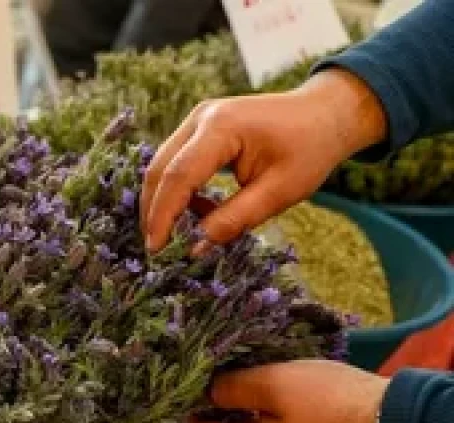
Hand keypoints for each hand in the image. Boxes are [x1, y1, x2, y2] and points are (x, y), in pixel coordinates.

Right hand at [142, 68, 387, 252]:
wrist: (325, 115)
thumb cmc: (310, 150)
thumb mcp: (279, 192)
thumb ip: (234, 220)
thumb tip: (194, 248)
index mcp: (223, 127)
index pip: (178, 176)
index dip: (163, 215)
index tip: (156, 249)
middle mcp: (201, 117)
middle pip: (159, 169)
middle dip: (154, 211)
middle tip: (157, 248)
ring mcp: (197, 119)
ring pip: (162, 166)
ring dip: (165, 202)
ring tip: (180, 233)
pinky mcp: (198, 128)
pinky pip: (175, 162)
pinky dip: (178, 191)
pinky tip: (199, 211)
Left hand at [188, 360, 388, 422]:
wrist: (391, 418)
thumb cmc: (326, 401)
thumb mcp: (272, 386)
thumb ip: (232, 389)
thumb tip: (205, 393)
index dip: (181, 412)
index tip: (172, 385)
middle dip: (205, 407)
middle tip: (193, 374)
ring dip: (232, 405)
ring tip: (220, 372)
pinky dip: (256, 407)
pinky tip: (255, 382)